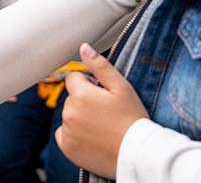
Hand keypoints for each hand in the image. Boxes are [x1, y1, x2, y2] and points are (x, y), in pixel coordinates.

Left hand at [55, 43, 147, 179]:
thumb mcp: (121, 87)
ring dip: (80, 116)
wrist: (136, 153)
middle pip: (72, 97)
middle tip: (106, 112)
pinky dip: (74, 134)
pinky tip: (92, 137)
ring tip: (102, 126)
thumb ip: (99, 65)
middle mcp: (69, 112)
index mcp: (81, 94)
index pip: (74, 77)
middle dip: (85, 100)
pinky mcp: (67, 148)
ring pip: (69, 115)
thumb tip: (83, 47)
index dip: (89, 83)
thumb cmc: (131, 118)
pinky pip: (64, 133)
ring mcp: (67, 131)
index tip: (103, 94)